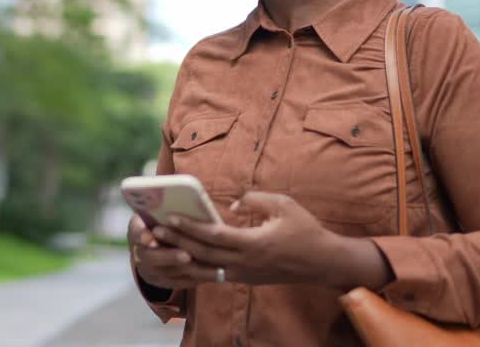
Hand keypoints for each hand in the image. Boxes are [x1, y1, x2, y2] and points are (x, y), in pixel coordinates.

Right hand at [128, 213, 214, 290]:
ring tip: (211, 268)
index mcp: (137, 228)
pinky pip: (178, 283)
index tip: (150, 238)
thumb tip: (189, 196)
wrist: (150, 243)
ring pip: (169, 273)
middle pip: (151, 257)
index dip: (142, 236)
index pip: (136, 231)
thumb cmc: (161, 219)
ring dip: (191, 271)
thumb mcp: (157, 210)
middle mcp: (139, 251)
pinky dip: (195, 279)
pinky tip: (213, 275)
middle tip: (186, 255)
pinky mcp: (160, 282)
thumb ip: (167, 206)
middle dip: (169, 256)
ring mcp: (149, 270)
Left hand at [148, 191, 344, 285]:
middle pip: (204, 254)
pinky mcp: (246, 279)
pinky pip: (216, 274)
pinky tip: (183, 259)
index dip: (190, 227)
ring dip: (183, 257)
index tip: (171, 218)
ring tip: (164, 246)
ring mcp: (245, 274)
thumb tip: (230, 205)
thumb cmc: (305, 229)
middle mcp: (246, 263)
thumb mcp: (283, 205)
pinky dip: (198, 268)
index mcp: (254, 244)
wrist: (323, 262)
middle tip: (156, 230)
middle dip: (178, 242)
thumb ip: (253, 200)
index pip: (214, 236)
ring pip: (207, 269)